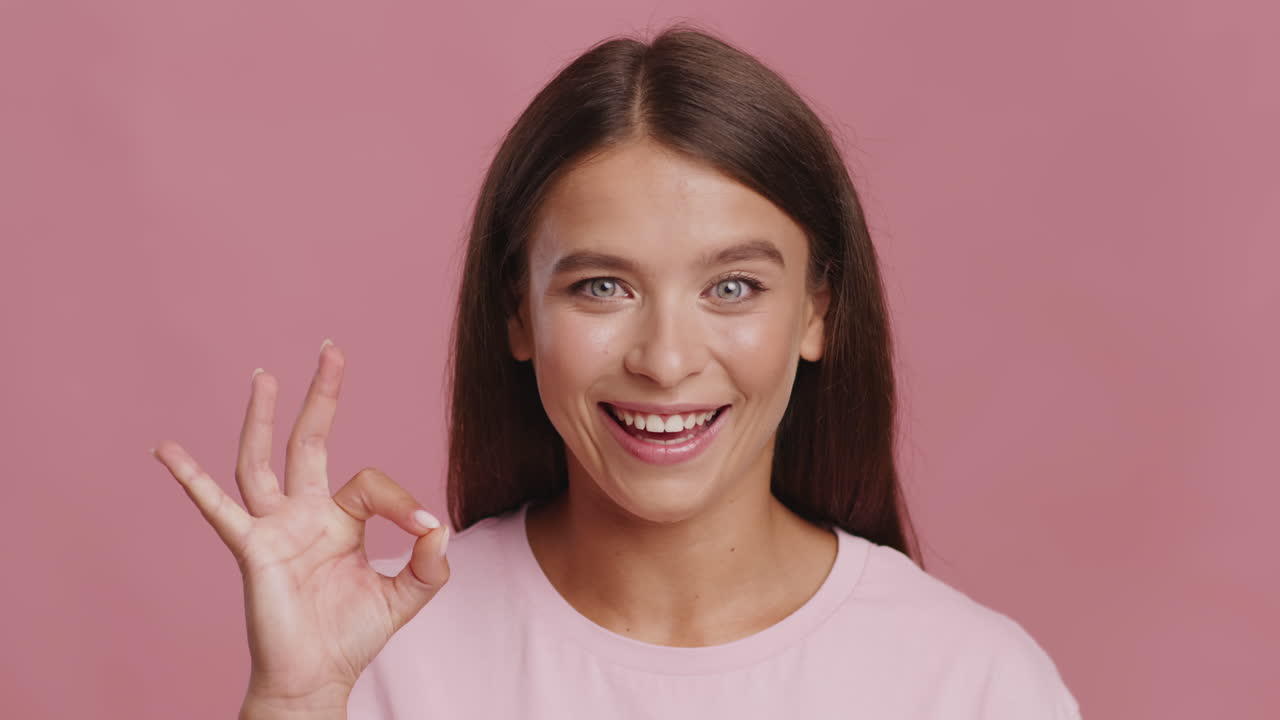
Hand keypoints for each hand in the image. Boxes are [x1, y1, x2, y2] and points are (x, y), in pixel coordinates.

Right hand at [152, 340, 449, 705]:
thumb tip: (438, 524)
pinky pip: (216, 508)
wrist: (318, 675)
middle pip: (309, 441)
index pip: (371, 482)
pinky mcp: (251, 548)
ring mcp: (273, 527)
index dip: (402, 502)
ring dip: (261, 418)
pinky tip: (167, 450)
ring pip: (262, 461)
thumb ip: (431, 562)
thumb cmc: (353, 635)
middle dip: (320, 397)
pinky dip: (190, 479)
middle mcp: (304, 514)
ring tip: (264, 375)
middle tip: (330, 351)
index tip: (423, 528)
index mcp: (340, 519)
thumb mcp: (408, 594)